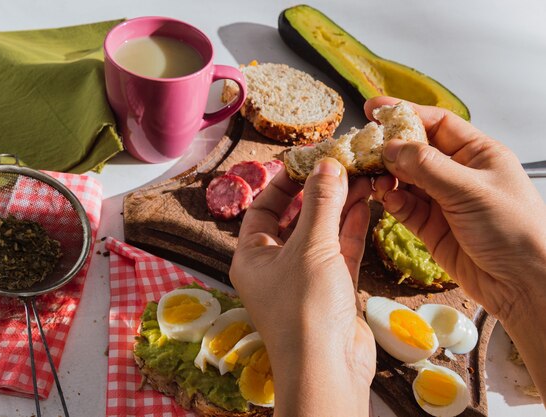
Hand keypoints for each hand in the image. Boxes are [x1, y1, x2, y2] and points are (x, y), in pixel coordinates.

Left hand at [230, 158, 374, 416]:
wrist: (327, 368)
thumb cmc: (304, 307)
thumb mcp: (309, 248)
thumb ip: (320, 204)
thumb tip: (327, 165)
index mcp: (252, 256)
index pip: (261, 209)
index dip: (281, 184)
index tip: (305, 161)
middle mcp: (274, 266)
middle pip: (295, 219)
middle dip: (317, 192)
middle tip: (340, 164)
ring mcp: (304, 278)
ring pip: (321, 233)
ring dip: (339, 206)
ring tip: (360, 176)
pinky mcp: (332, 290)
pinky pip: (340, 251)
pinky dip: (351, 228)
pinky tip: (365, 202)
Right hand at [365, 96, 545, 395]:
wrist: (523, 284)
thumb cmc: (516, 231)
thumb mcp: (471, 190)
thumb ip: (428, 167)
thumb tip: (392, 147)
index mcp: (478, 154)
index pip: (437, 124)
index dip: (406, 114)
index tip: (375, 110)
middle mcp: (459, 174)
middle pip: (415, 151)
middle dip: (389, 148)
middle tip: (364, 146)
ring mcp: (443, 201)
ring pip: (405, 180)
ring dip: (386, 176)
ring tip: (372, 175)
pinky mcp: (431, 227)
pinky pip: (404, 206)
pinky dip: (391, 200)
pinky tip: (384, 197)